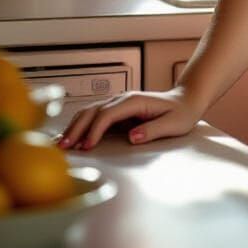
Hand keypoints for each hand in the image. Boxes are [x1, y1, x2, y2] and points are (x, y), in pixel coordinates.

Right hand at [54, 85, 203, 150]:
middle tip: (63, 148)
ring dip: (74, 127)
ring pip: (89, 112)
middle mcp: (124, 99)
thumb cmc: (181, 113)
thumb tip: (132, 137)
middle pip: (93, 111)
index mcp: (135, 101)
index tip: (87, 147)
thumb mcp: (173, 124)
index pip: (108, 115)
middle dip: (77, 129)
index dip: (95, 130)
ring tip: (61, 145)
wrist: (186, 101)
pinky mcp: (116, 111)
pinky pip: (93, 117)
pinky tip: (70, 137)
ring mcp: (118, 104)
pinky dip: (80, 126)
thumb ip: (153, 130)